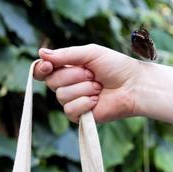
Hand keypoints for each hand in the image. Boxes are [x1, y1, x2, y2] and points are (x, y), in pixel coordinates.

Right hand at [33, 43, 172, 125]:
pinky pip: (70, 110)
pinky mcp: (79, 117)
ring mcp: (72, 102)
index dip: (42, 69)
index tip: (48, 65)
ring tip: (98, 87)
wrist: (132, 86)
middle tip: (92, 74)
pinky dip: (84, 103)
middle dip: (73, 75)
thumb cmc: (115, 67)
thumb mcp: (90, 53)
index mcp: (68, 69)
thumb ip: (66, 55)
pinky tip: (96, 100)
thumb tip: (41, 53)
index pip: (44, 71)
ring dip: (83, 89)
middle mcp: (67, 86)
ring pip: (61, 96)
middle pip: (52, 82)